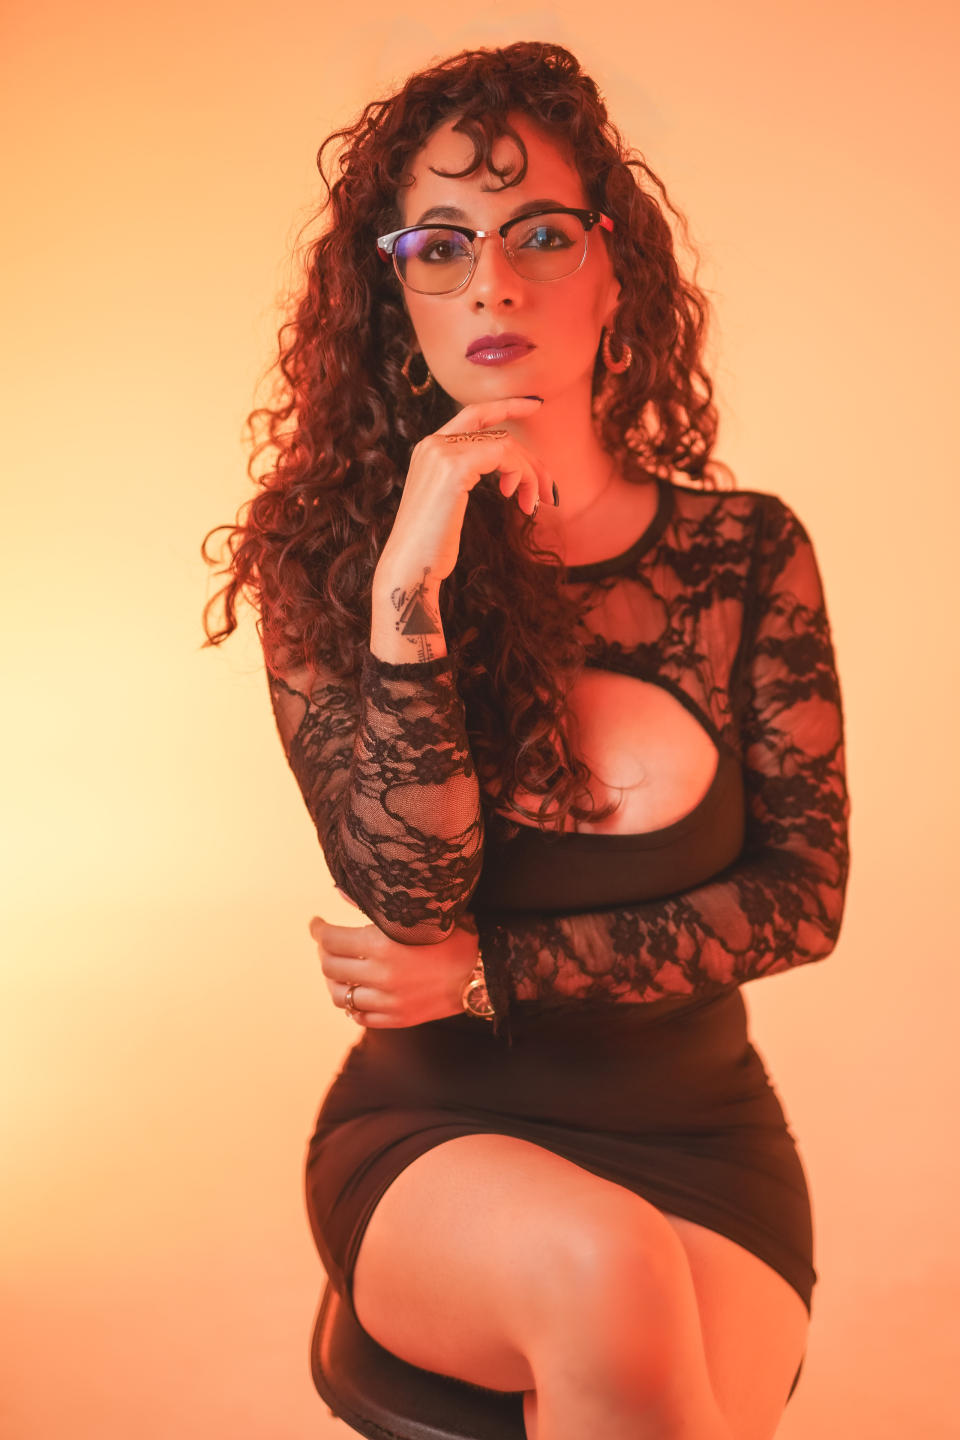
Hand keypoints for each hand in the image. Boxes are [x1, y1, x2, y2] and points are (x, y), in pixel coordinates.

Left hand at [309, 910, 480, 1027]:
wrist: (484, 971)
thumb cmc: (455, 936)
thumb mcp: (419, 913)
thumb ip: (377, 905)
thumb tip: (340, 892)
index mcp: (382, 946)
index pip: (330, 940)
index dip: (318, 930)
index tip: (317, 924)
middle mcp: (380, 976)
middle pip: (330, 967)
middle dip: (323, 952)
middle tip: (328, 944)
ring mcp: (388, 1002)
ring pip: (340, 996)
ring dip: (334, 981)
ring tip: (339, 970)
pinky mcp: (397, 1019)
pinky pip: (360, 1017)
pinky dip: (352, 1004)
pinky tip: (357, 992)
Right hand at [376, 395, 555, 586]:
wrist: (410, 568)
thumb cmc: (431, 546)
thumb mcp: (449, 502)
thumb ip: (467, 477)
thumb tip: (509, 474)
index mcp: (429, 450)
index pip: (473, 414)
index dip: (506, 406)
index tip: (535, 405)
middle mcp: (432, 444)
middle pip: (496, 432)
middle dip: (530, 460)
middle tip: (548, 492)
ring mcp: (441, 452)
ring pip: (505, 445)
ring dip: (530, 474)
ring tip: (533, 505)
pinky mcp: (454, 466)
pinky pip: (504, 455)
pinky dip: (522, 475)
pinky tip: (520, 501)